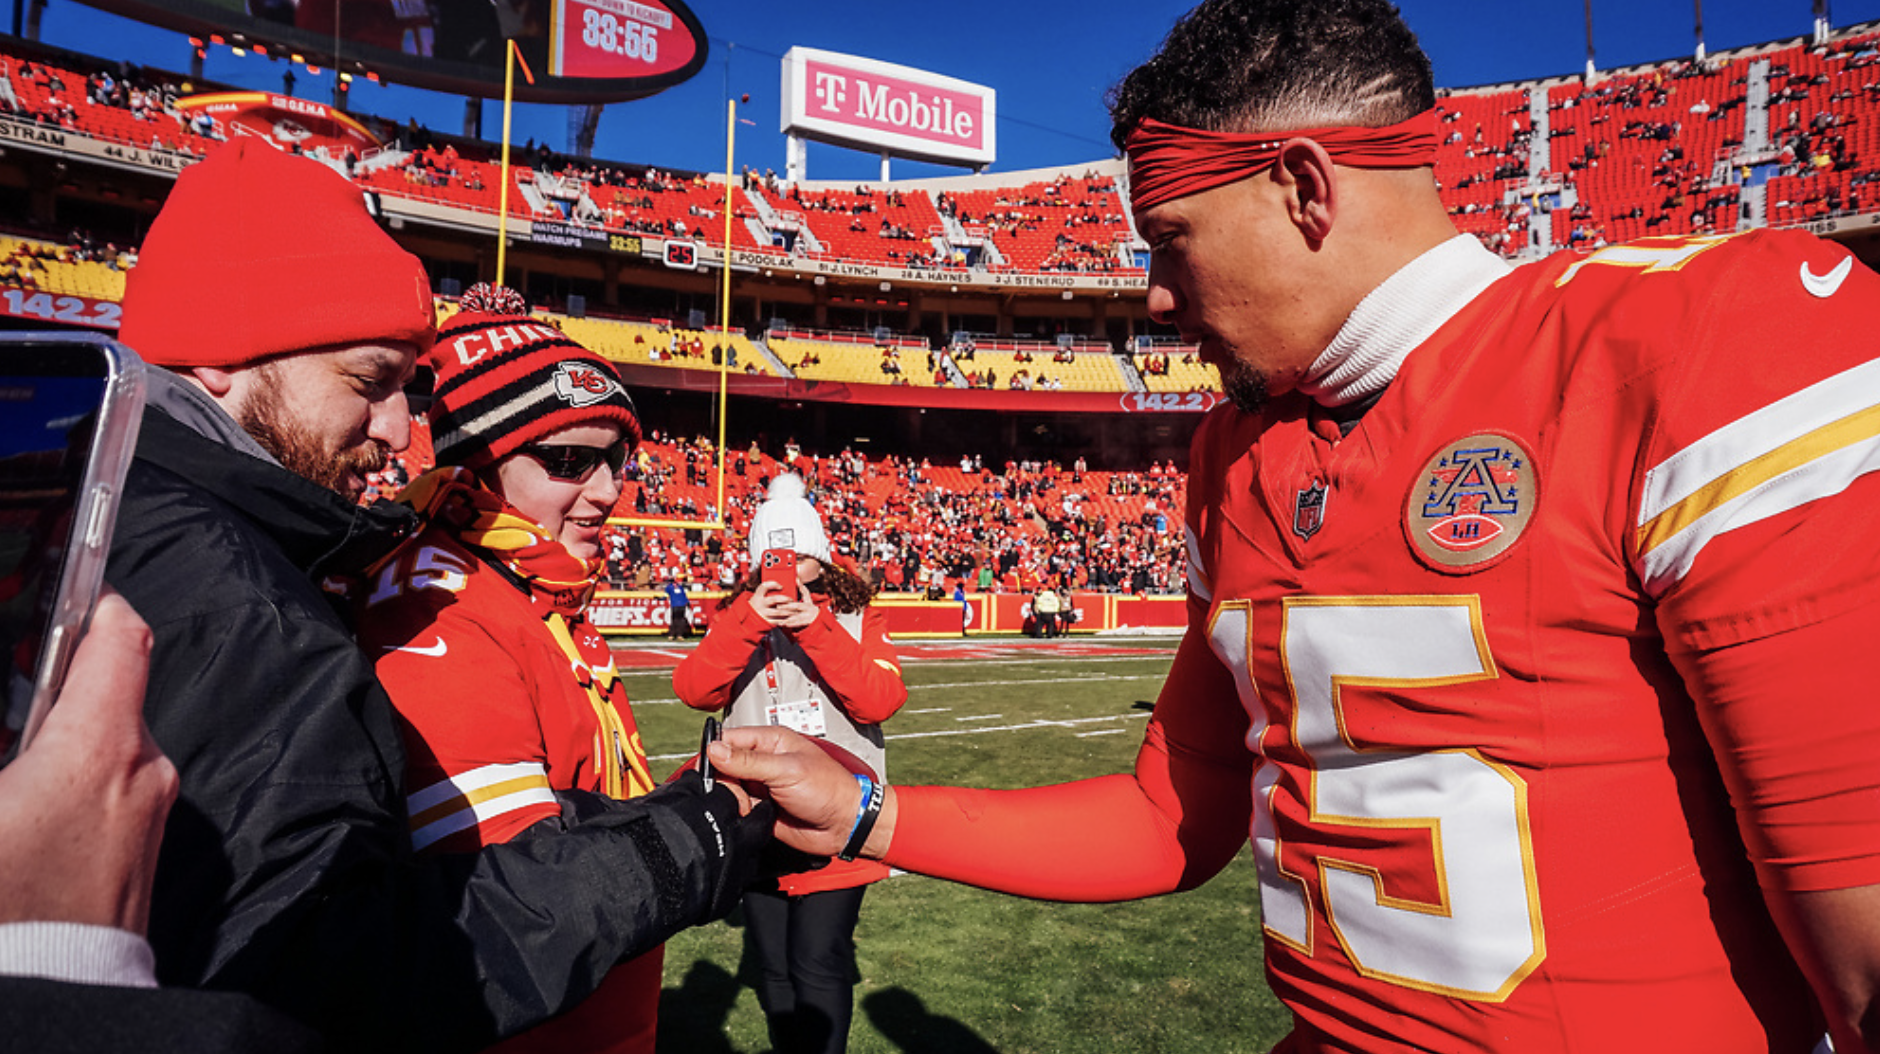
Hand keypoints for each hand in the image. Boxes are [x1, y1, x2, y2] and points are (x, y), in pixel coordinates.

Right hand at [0, 592, 176, 933]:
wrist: (52, 1000)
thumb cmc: (5, 907)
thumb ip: (2, 732)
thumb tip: (14, 728)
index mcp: (100, 746)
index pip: (121, 638)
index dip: (96, 603)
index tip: (71, 589)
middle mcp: (144, 772)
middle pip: (110, 698)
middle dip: (58, 692)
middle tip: (13, 694)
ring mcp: (152, 818)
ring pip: (110, 752)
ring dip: (65, 747)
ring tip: (12, 768)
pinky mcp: (146, 859)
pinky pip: (114, 797)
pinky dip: (77, 789)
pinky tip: (26, 817)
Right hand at [709, 725, 893, 859]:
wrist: (844, 824)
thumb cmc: (828, 789)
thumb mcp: (786, 770)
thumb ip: (748, 761)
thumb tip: (714, 749)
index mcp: (770, 741)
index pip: (729, 739)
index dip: (714, 751)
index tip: (706, 766)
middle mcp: (762, 762)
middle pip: (723, 766)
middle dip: (725, 781)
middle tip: (740, 791)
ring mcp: (761, 785)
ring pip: (727, 790)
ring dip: (734, 800)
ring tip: (754, 806)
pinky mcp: (760, 808)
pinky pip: (737, 809)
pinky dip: (740, 814)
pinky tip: (754, 816)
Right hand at [749, 581, 818, 630]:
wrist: (747, 619)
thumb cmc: (756, 606)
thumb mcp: (758, 597)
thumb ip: (767, 593)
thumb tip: (781, 588)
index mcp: (757, 596)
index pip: (764, 587)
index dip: (773, 584)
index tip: (781, 586)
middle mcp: (760, 604)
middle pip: (774, 599)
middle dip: (785, 599)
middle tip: (791, 600)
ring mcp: (762, 613)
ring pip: (778, 612)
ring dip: (788, 611)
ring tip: (794, 610)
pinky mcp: (765, 622)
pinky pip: (777, 621)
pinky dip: (784, 620)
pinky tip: (789, 618)